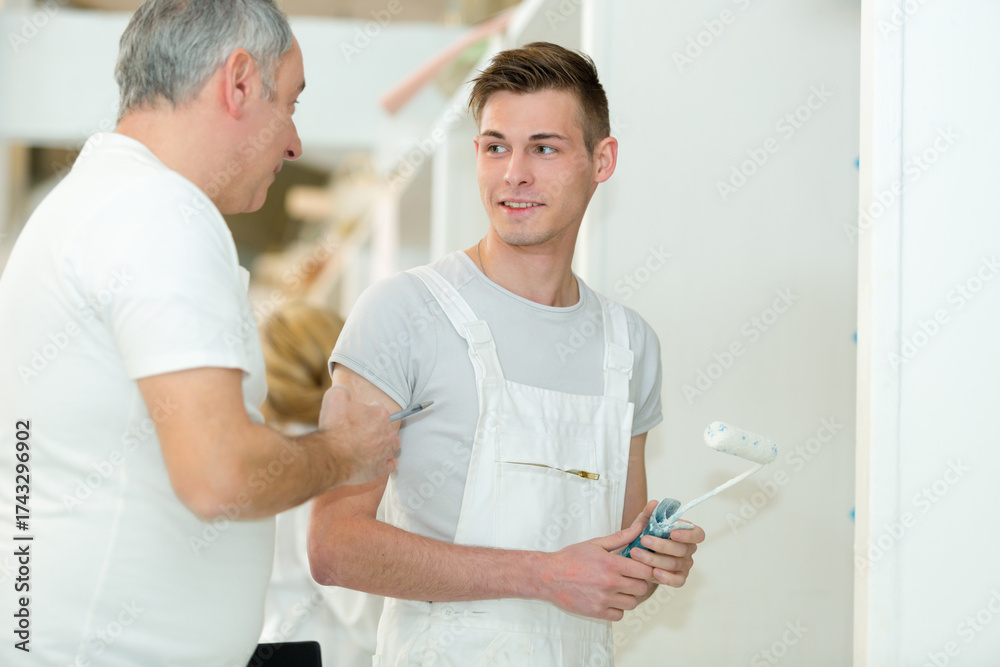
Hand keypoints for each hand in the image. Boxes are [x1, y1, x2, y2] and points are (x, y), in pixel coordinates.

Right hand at [317, 385, 399, 486]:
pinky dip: (386, 463)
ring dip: (385, 444)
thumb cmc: (334, 428)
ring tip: (372, 447)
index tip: (358, 417)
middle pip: (386, 427)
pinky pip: (390, 464)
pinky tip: (379, 462)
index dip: (366, 412)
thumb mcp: (334, 398)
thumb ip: (343, 391)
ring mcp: (386, 451)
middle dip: (376, 428)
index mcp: (379, 414)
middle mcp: (387, 432)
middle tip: (361, 433)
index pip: (377, 408)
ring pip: (392, 445)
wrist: (332, 456)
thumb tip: (344, 391)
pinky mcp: (382, 468)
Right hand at [537, 522, 653, 620]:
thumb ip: (619, 538)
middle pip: (642, 588)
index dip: (646, 568)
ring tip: (619, 589)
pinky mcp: (597, 612)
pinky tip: (610, 599)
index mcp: (612, 564)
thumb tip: (638, 529)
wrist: (549, 576)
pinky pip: (619, 615)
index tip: (640, 567)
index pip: (645, 571)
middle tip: (630, 578)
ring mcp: (604, 599)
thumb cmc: (571, 558)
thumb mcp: (595, 544)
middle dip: (638, 582)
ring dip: (628, 596)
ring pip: (632, 603)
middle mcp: (610, 583)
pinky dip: (617, 609)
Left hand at [625, 499, 704, 587]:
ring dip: (655, 559)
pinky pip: (677, 581)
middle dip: (662, 545)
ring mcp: (684, 566)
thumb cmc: (643, 538)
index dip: (688, 534)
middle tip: (644, 540)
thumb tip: (654, 503)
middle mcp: (688, 550)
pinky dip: (666, 577)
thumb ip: (649, 513)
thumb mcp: (643, 523)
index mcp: (685, 534)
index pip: (698, 534)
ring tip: (637, 553)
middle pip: (683, 550)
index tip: (672, 533)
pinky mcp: (678, 579)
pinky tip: (653, 572)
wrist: (633, 558)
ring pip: (675, 564)